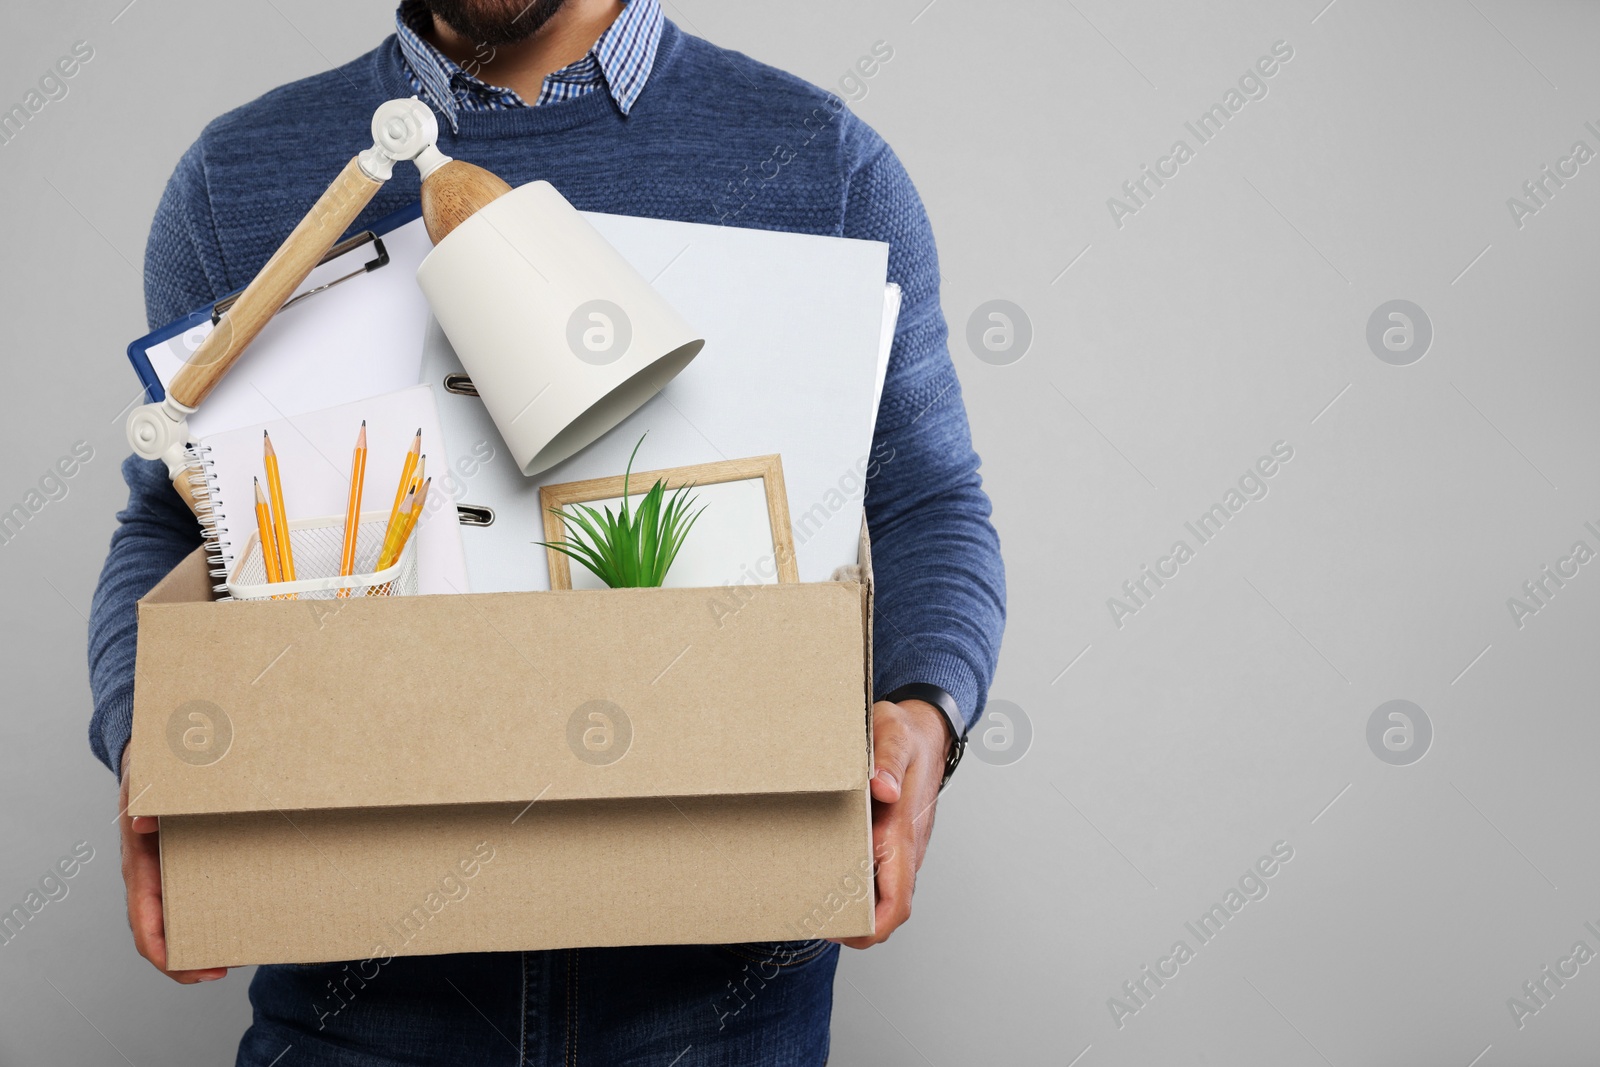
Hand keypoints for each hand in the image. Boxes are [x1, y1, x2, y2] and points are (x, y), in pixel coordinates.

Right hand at [119, 752, 227, 982]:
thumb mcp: (141, 784)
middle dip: (192, 960)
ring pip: (180, 922)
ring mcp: (166, 876)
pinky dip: (214, 913)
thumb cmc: (147, 775)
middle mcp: (150, 882)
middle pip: (164, 937)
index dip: (169, 958)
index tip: (202, 971)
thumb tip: (143, 823)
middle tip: (230, 966)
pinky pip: (195, 898)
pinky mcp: (183, 865)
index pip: (145, 930)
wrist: (150, 759)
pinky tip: (244, 913)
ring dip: (205, 939)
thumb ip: (143, 801)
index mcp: (139, 871)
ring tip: (244, 948)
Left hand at [832, 698, 952, 948]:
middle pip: (886, 908)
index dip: (869, 927)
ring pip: (881, 893)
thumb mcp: (894, 735)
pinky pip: (876, 873)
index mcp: (902, 834)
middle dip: (853, 924)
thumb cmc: (907, 734)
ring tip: (812, 899)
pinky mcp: (891, 839)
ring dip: (853, 905)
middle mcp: (903, 848)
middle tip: (811, 917)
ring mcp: (899, 846)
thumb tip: (883, 788)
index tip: (836, 928)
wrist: (926, 730)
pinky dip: (854, 883)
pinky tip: (825, 870)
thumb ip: (887, 759)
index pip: (895, 903)